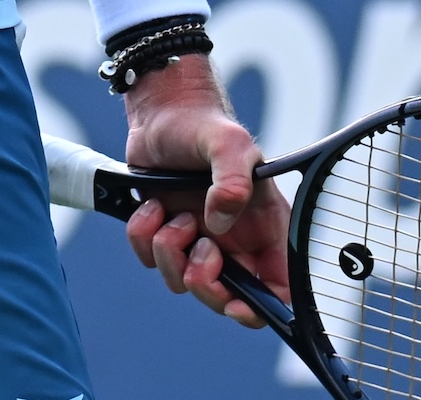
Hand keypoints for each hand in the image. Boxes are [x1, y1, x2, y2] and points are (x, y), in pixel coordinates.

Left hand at [120, 57, 289, 328]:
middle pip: (225, 297)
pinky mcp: (163, 232)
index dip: (262, 308)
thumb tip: (221, 220)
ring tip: (175, 215)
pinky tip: (151, 205)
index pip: (276, 287)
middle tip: (200, 253)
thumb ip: (234, 179)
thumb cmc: (205, 124)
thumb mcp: (230, 143)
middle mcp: (232, 240)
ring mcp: (195, 239)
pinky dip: (144, 236)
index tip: (237, 305)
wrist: (162, 112)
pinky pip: (148, 258)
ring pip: (181, 280)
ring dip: (171, 252)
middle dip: (207, 284)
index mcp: (262, 228)